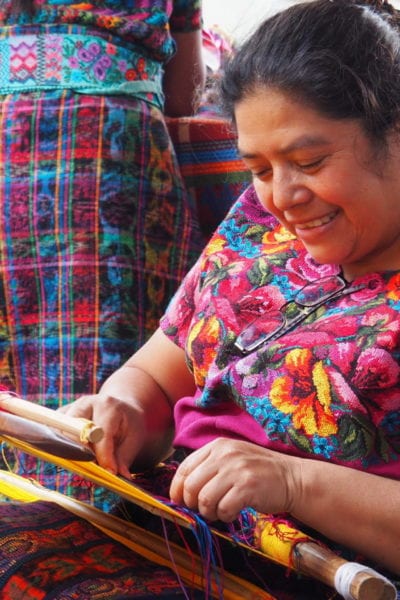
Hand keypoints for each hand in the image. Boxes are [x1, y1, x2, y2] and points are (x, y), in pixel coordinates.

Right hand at [59, 394, 145, 477]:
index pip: (100, 434)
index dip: (103, 456)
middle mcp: (86, 403)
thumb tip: (118, 477)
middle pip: (73, 430)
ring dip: (69, 451)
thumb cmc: (129, 423)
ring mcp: (71, 407)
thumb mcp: (134, 438)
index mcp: (107, 406)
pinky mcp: (61, 416)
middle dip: (80, 453)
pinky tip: (74, 456)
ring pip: (60, 431)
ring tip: (84, 464)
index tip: (109, 473)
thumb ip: (124, 458)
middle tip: (92, 470)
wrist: (122, 407)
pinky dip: (61, 446)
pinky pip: (54, 431)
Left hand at [169, 438, 298, 521]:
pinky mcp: (248, 487)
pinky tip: (233, 513)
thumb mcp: (231, 459)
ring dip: (209, 512)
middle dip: (192, 504)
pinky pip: (223, 509)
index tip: (180, 502)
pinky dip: (225, 516)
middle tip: (204, 510)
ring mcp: (237, 469)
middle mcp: (225, 454)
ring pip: (204, 499)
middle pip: (191, 486)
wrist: (291, 478)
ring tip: (220, 512)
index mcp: (217, 446)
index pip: (184, 468)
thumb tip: (181, 491)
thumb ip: (208, 468)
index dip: (177, 489)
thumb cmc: (258, 472)